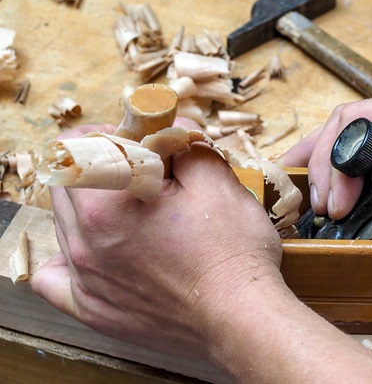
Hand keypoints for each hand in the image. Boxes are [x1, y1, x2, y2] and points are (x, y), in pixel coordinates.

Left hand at [31, 119, 283, 358]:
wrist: (242, 318)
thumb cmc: (233, 253)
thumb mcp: (217, 181)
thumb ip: (185, 145)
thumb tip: (171, 128)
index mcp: (106, 205)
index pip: (81, 147)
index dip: (111, 134)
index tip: (136, 140)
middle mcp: (83, 243)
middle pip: (66, 183)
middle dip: (97, 166)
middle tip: (138, 171)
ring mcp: (84, 281)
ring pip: (63, 223)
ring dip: (89, 204)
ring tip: (131, 210)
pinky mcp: (93, 310)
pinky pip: (54, 278)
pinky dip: (66, 256)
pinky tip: (94, 250)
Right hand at [281, 83, 371, 269]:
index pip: (364, 119)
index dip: (339, 158)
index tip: (337, 204)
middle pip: (351, 126)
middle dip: (324, 162)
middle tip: (316, 207)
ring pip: (358, 141)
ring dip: (329, 167)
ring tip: (307, 196)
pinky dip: (350, 179)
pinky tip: (336, 199)